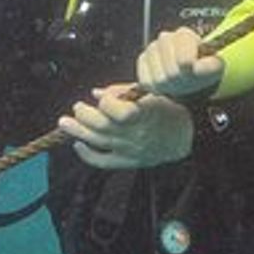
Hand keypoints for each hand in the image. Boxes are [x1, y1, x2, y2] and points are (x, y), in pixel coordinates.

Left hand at [59, 86, 194, 169]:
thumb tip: (96, 93)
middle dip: (84, 116)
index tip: (101, 98)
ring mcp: (131, 149)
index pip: (120, 112)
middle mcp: (136, 133)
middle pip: (103, 127)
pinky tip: (78, 145)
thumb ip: (123, 92)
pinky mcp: (130, 161)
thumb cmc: (169, 110)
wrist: (188, 137)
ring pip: (99, 142)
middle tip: (76, 108)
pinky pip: (104, 161)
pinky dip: (88, 155)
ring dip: (78, 132)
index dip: (106, 103)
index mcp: (144, 114)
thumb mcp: (152, 94)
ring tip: (64, 123)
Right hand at [136, 27, 224, 97]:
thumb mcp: (215, 67)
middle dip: (180, 80)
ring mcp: (151, 49)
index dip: (188, 69)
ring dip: (169, 86)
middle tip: (187, 81)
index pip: (183, 57)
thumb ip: (210, 66)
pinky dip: (157, 87)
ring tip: (177, 82)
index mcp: (184, 35)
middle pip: (171, 71)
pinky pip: (146, 81)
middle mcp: (165, 38)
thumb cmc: (203, 69)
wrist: (191, 74)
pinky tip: (165, 83)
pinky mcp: (142, 61)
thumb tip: (197, 68)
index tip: (192, 72)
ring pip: (159, 79)